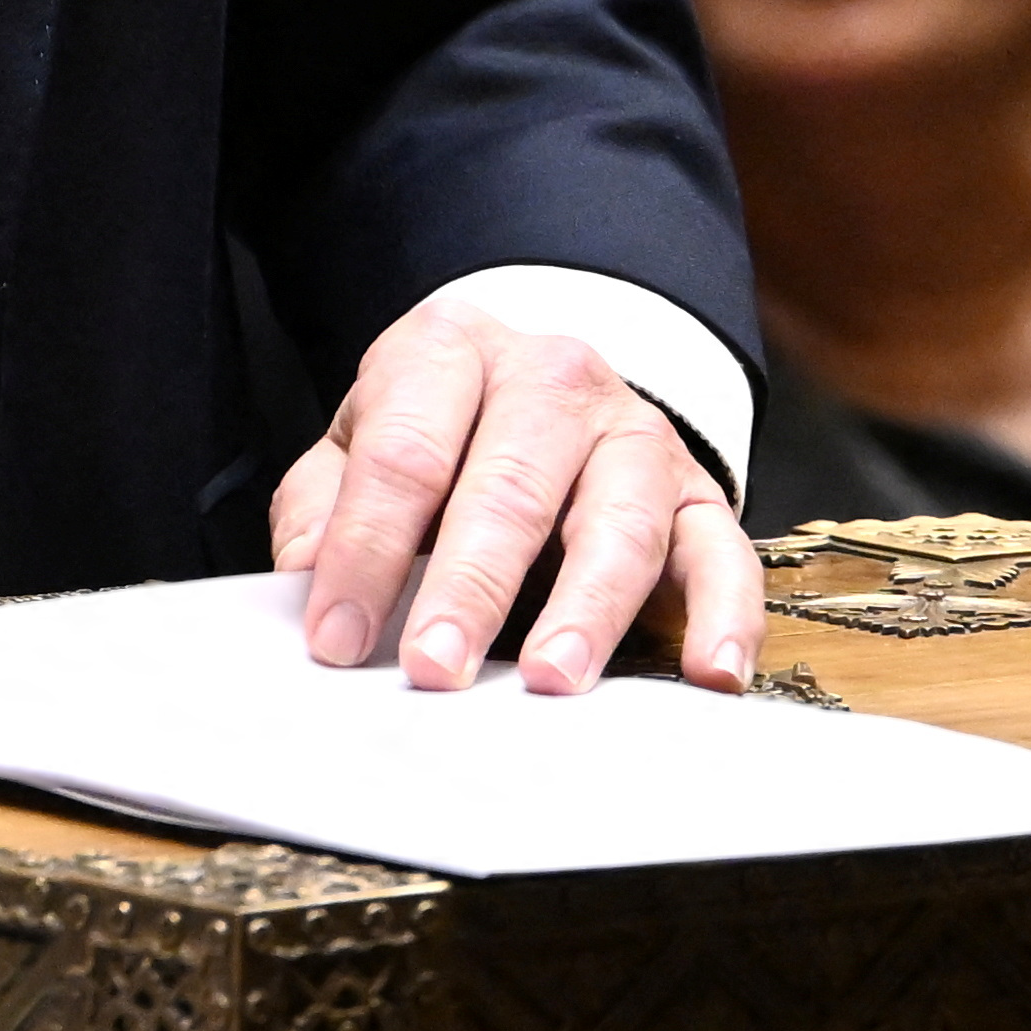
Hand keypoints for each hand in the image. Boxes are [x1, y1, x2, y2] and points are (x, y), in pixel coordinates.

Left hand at [268, 291, 764, 697]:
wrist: (545, 379)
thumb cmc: (442, 426)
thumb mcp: (362, 437)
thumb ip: (326, 505)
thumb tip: (304, 586)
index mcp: (451, 352)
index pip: (405, 452)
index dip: (365, 549)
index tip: (338, 637)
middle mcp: (552, 379)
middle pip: (510, 487)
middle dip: (469, 587)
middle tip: (433, 668)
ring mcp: (635, 432)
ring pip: (619, 519)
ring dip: (585, 607)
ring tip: (549, 679)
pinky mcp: (699, 489)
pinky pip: (724, 550)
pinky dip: (726, 614)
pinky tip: (709, 671)